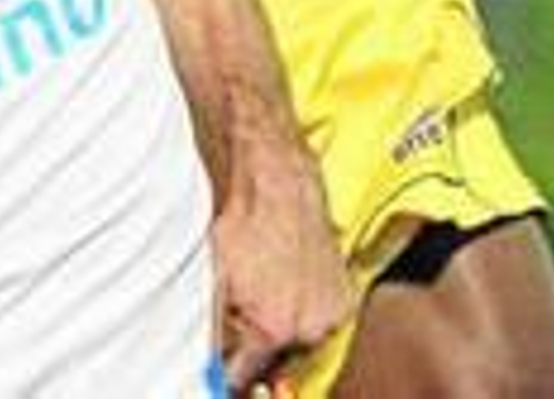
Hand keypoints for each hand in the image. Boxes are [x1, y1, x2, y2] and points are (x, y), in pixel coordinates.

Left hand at [213, 147, 353, 393]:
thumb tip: (208, 372)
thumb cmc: (240, 219)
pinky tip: (286, 279)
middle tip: (244, 304)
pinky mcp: (345, 296)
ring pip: (298, 340)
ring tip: (265, 284)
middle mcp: (309, 329)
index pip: (244, 377)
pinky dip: (304, 307)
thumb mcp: (212, 278)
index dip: (229, 369)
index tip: (224, 359)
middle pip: (274, 361)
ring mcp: (331, 313)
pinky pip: (320, 318)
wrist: (273, 176)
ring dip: (282, 325)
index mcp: (273, 331)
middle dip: (255, 344)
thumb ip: (211, 333)